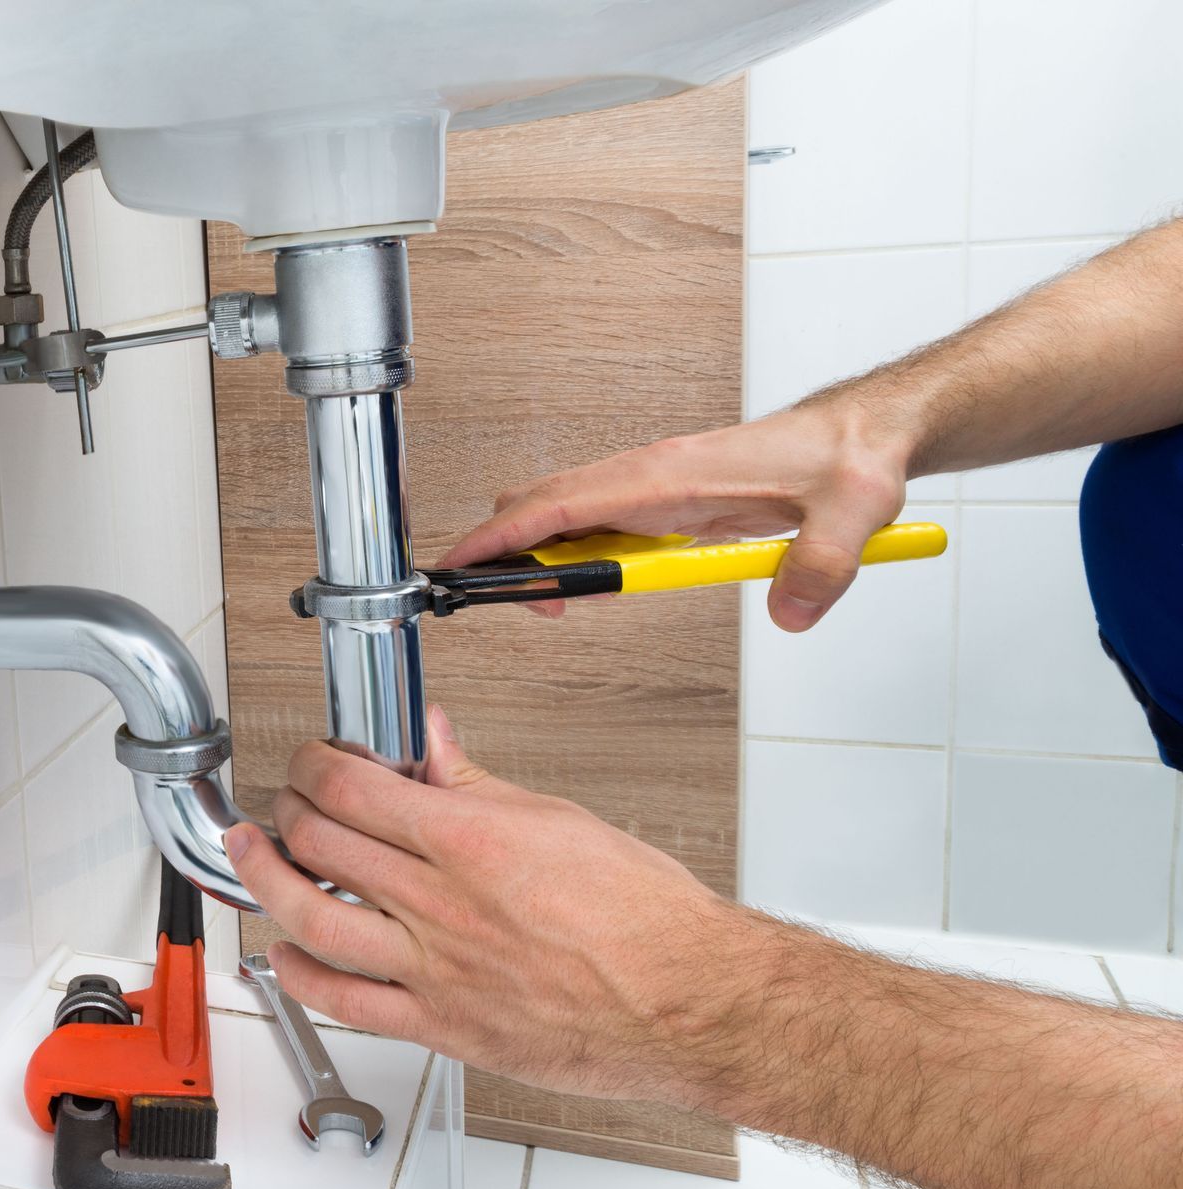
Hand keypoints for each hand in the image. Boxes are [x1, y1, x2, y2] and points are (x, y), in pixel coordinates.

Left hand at [225, 707, 765, 1106]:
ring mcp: (436, 970)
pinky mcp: (443, 1027)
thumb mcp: (561, 822)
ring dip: (268, 880)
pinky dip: (302, 974)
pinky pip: (346, 1003)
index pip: (354, 789)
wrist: (689, 1003)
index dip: (314, 766)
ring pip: (314, 919)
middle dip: (289, 812)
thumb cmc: (646, 921)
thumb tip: (437, 745)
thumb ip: (481, 785)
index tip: (312, 761)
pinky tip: (286, 953)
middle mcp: (443, 905)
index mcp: (472, 841)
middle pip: (323, 845)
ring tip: (253, 856)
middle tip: (285, 803)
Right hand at [437, 403, 911, 630]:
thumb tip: (789, 614)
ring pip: (566, 513)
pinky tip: (600, 584)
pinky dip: (579, 554)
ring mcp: (654, 485)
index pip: (563, 503)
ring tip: (557, 603)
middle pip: (544, 505)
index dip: (504, 535)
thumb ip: (821, 567)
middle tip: (514, 604)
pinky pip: (599, 524)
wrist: (864, 435)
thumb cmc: (849, 461)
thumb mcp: (849, 515)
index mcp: (671, 474)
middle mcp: (650, 474)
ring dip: (546, 558)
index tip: (463, 563)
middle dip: (509, 553)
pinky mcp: (667, 500)